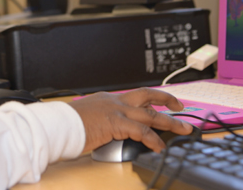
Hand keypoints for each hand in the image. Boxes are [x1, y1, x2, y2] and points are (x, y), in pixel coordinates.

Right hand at [67, 88, 192, 152]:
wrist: (59, 125)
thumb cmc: (68, 125)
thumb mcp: (89, 120)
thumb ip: (103, 124)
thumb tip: (110, 135)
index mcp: (107, 100)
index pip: (135, 97)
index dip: (151, 100)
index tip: (161, 103)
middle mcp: (114, 101)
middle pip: (147, 96)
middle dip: (167, 100)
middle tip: (180, 106)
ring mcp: (116, 111)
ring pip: (150, 113)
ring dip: (170, 122)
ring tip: (183, 130)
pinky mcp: (116, 123)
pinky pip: (141, 130)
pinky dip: (154, 139)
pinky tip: (160, 146)